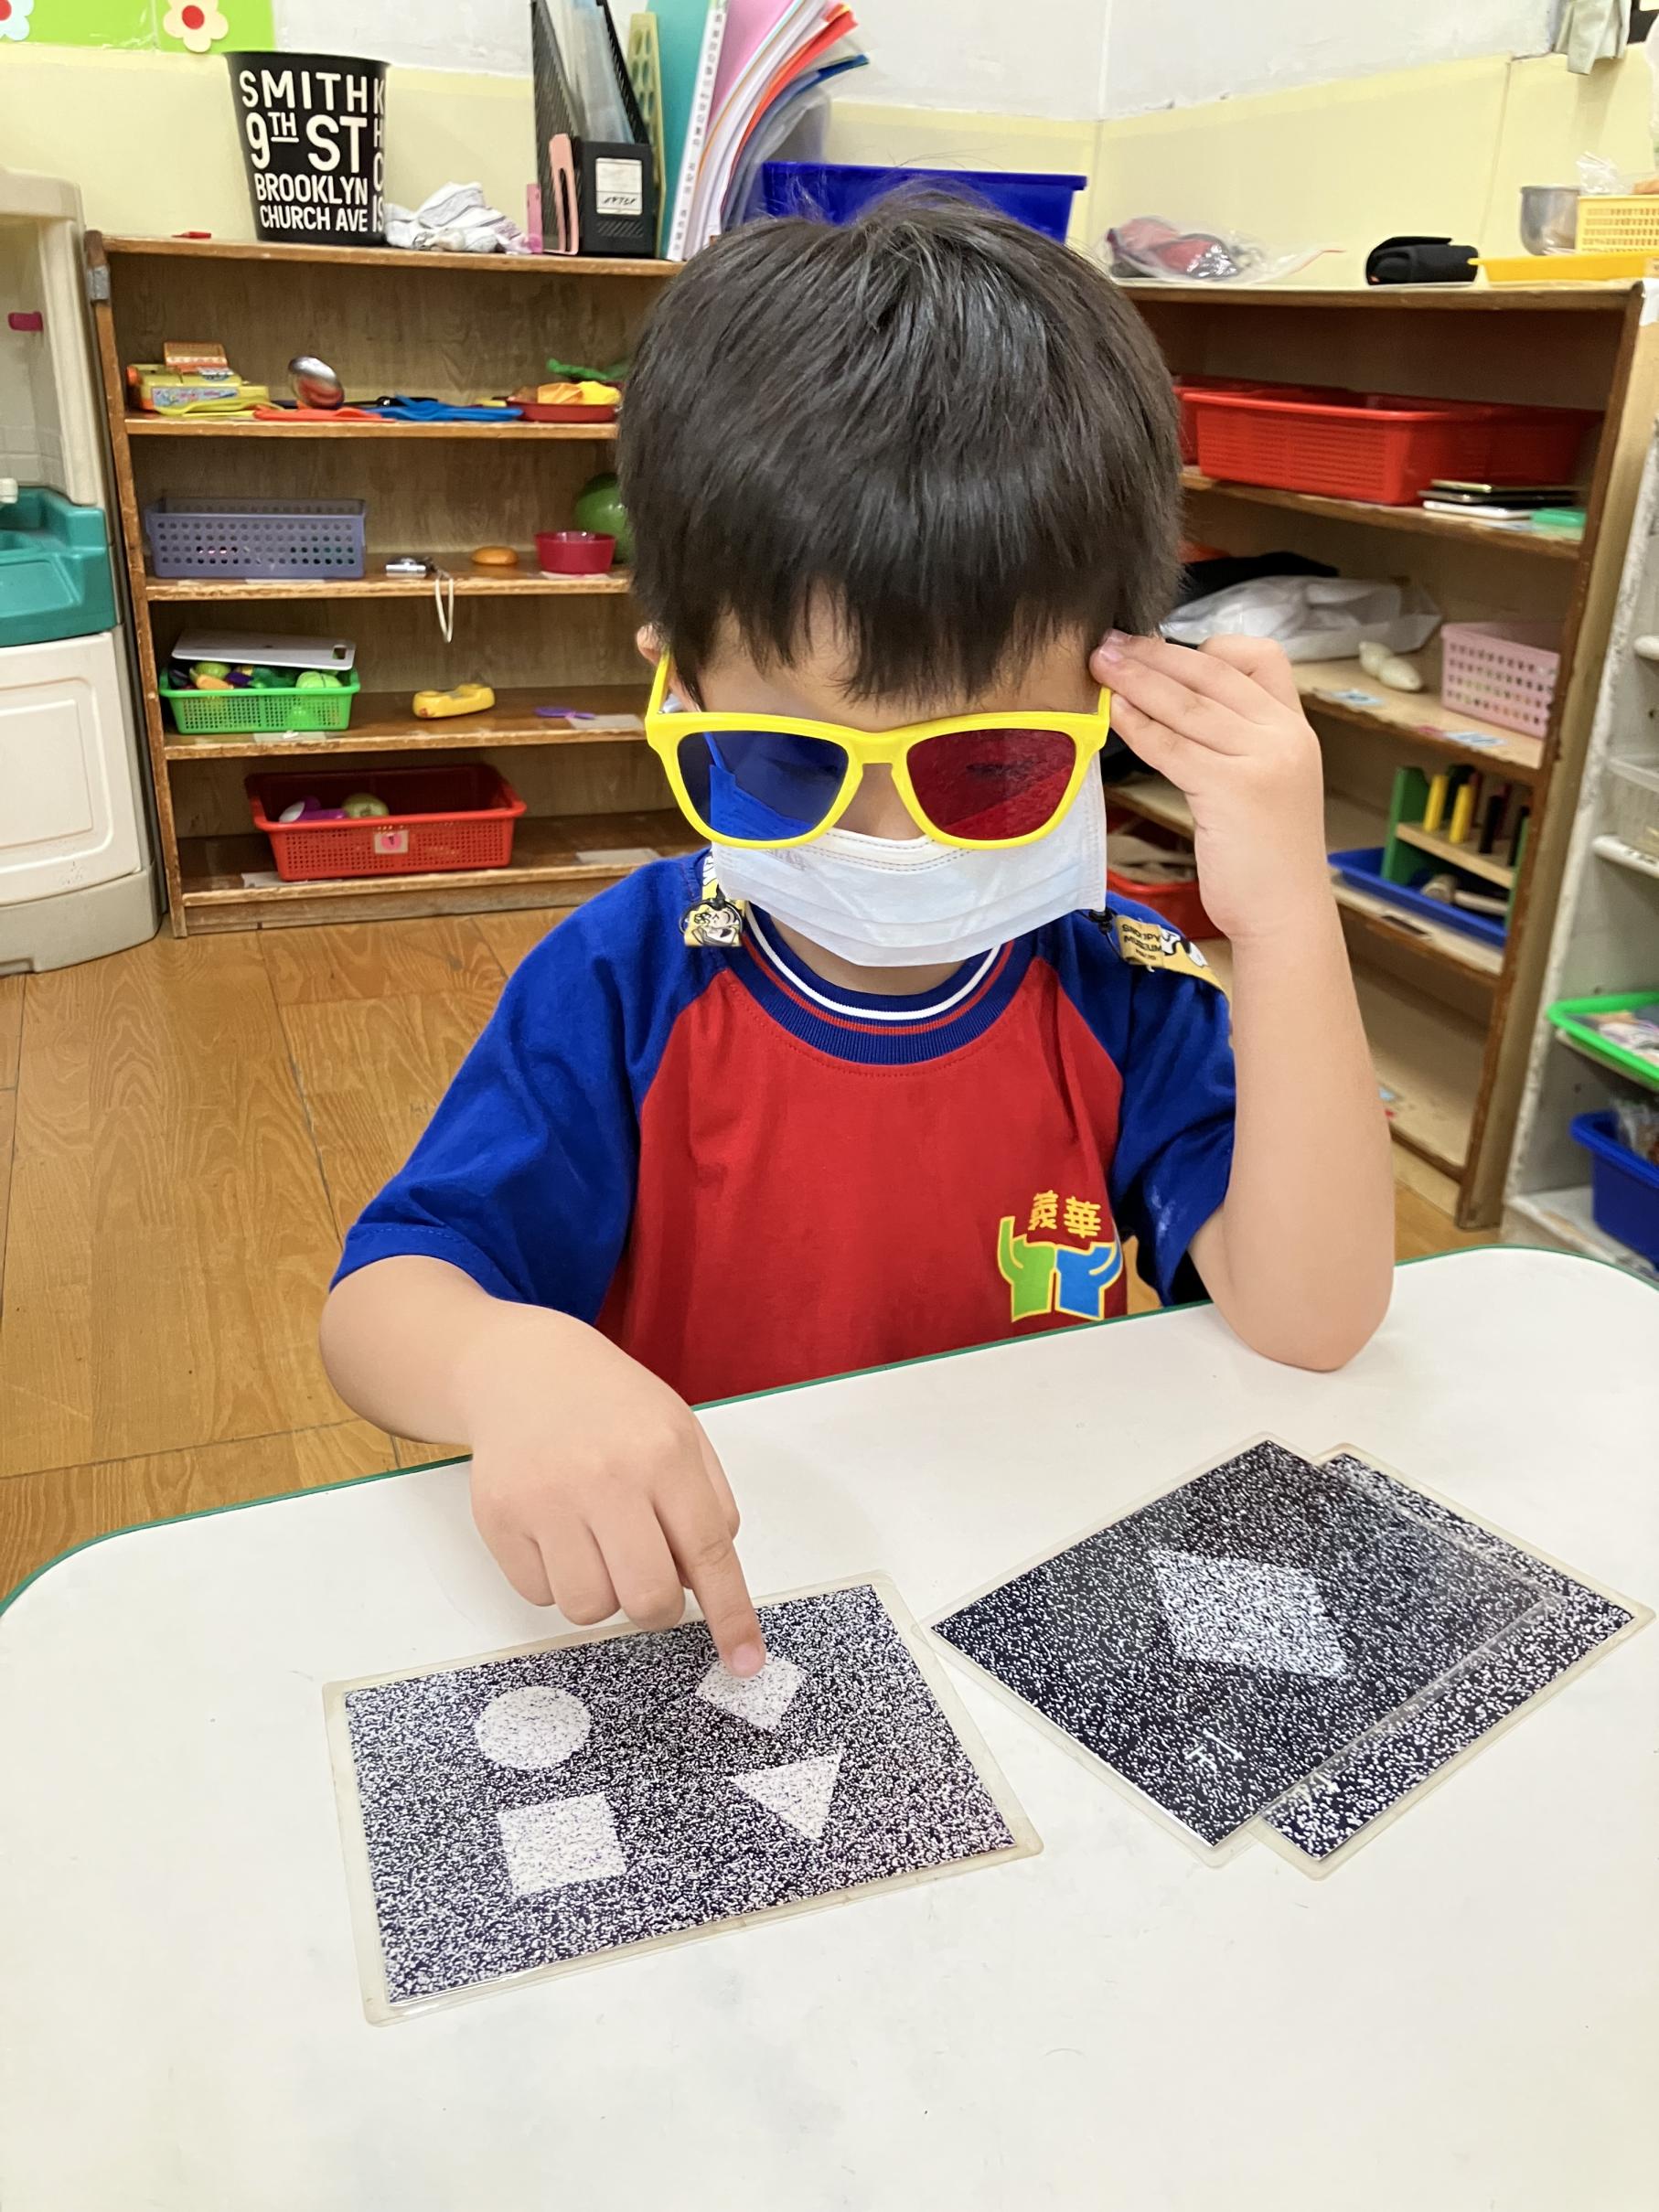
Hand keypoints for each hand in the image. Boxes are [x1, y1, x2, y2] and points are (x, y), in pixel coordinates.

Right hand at [463, 1305, 765, 1674]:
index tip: (744, 1662)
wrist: (522, 1369)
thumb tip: (706, 1584)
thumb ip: (708, 1505)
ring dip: (603, 1594)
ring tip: (597, 1544)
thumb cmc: (612, 1407)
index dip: (731, 1616)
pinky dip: (556, 1580)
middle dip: (657, 1608)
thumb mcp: (681, 1432)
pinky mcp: (499, 1519)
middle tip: (651, 1580)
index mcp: (664, 1454)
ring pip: (589, 1608)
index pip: (709, 1553)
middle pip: (647, 1599)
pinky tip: (556, 1532)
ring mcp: (546, 1501)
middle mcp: (606, 1478)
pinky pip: (540, 1596)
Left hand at [1093, 631, 1330, 945]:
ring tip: (1100, 664)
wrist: (1286, 914)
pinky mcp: (1231, 788)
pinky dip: (1139, 725)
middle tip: (1110, 642)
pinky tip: (1114, 713)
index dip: (1209, 646)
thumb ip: (1236, 743)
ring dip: (1137, 679)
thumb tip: (1174, 708)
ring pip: (1187, 704)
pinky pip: (1173, 745)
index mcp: (1296, 727)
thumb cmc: (1266, 858)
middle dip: (1155, 653)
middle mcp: (1284, 735)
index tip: (1164, 648)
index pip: (1261, 657)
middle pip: (1212, 673)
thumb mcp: (1266, 785)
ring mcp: (1261, 759)